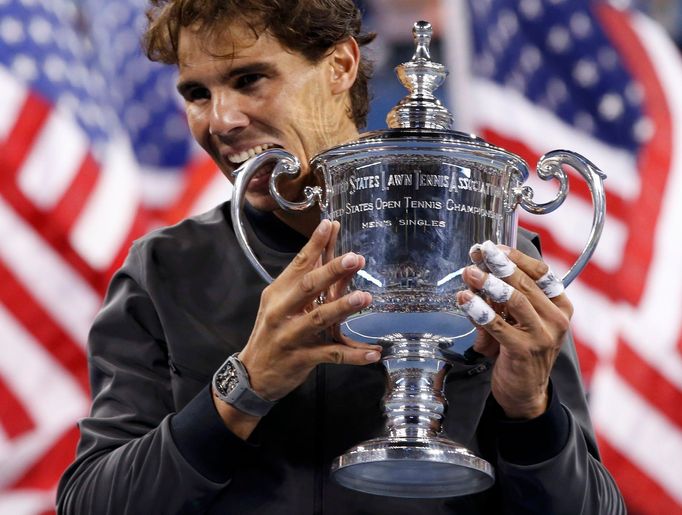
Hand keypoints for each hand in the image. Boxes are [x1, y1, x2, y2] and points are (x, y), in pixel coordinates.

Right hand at [238, 219, 380, 401]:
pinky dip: (353, 355)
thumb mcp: (282, 304)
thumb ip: (305, 283)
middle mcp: (282, 311)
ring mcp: (291, 335)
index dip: (314, 244)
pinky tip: (373, 353)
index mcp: (278, 293)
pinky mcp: (302, 359)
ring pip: (319, 318)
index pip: (297, 264)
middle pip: (307, 286)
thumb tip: (332, 256)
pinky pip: (331, 354)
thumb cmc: (273, 332)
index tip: (330, 225)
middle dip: (332, 271)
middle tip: (355, 258)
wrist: (253, 374)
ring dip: (343, 307)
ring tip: (365, 297)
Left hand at [457, 243, 572, 418]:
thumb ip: (502, 296)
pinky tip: (464, 299)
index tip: (495, 247)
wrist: (524, 392)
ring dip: (488, 284)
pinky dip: (479, 309)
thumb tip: (478, 268)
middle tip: (479, 252)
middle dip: (499, 266)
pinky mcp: (524, 350)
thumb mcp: (517, 319)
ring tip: (469, 273)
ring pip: (515, 300)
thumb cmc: (519, 349)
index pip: (542, 273)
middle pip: (526, 283)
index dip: (516, 257)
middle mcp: (557, 319)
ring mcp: (543, 336)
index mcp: (560, 306)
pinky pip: (498, 325)